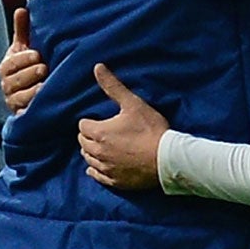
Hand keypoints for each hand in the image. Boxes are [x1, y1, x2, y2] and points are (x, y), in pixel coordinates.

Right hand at [0, 8, 44, 114]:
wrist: (35, 92)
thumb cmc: (30, 65)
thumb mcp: (26, 48)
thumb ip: (23, 31)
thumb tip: (22, 9)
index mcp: (6, 68)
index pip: (11, 64)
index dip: (23, 59)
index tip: (37, 54)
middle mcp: (7, 86)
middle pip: (14, 81)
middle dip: (29, 74)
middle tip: (44, 68)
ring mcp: (13, 101)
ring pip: (19, 97)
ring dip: (33, 91)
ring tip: (46, 85)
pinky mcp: (22, 115)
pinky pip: (25, 113)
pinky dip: (34, 107)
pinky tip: (45, 101)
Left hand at [77, 64, 167, 190]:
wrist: (167, 160)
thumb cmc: (151, 130)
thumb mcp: (132, 103)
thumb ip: (113, 86)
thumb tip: (97, 67)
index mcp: (99, 133)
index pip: (82, 126)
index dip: (90, 121)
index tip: (98, 120)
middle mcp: (98, 152)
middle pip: (83, 143)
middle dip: (88, 136)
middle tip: (99, 132)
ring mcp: (106, 168)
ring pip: (88, 159)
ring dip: (91, 152)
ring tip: (101, 147)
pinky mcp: (115, 181)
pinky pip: (97, 176)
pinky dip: (95, 170)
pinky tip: (98, 167)